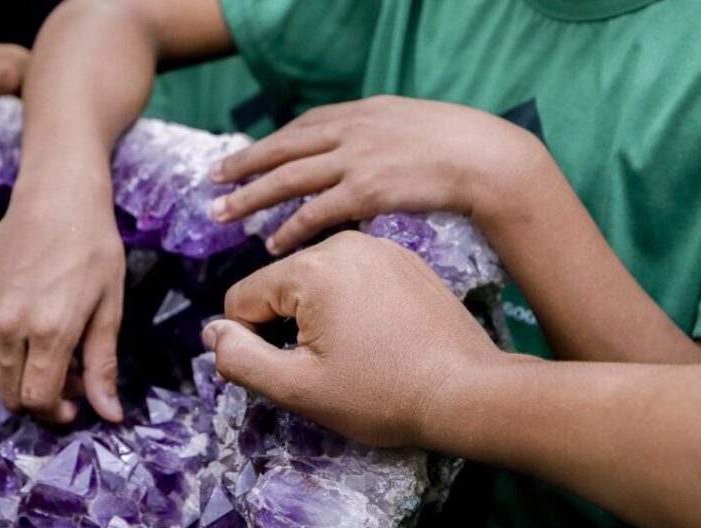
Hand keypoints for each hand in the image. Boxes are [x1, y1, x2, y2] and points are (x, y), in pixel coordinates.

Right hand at [0, 175, 124, 422]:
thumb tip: (110, 416)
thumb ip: (102, 366)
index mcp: (49, 329)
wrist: (56, 198)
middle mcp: (8, 322)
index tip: (74, 405)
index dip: (56, 412)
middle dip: (40, 398)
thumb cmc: (93, 250)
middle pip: (10, 394)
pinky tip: (25, 333)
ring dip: (18, 376)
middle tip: (69, 375)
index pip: (37, 399)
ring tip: (49, 351)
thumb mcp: (109, 309)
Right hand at [203, 231, 500, 446]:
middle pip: (279, 287)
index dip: (250, 344)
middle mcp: (344, 242)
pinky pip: (352, 279)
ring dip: (316, 318)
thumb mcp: (297, 388)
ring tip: (351, 356)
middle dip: (285, 328)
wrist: (468, 392)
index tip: (285, 374)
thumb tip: (212, 332)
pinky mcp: (404, 260)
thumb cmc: (380, 394)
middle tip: (322, 371)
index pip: (242, 299)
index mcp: (312, 267)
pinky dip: (349, 307)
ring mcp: (379, 247)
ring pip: (315, 283)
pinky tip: (376, 339)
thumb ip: (240, 358)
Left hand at [209, 95, 543, 254]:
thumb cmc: (459, 146)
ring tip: (223, 214)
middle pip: (283, 149)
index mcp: (362, 112)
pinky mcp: (366, 190)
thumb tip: (358, 155)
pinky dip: (291, 227)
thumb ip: (377, 136)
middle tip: (211, 182)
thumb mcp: (411, 125)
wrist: (489, 158)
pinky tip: (272, 243)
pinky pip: (316, 211)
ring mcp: (356, 159)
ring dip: (251, 197)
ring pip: (288, 178)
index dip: (268, 144)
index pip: (302, 127)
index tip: (243, 158)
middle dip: (243, 165)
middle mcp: (351, 131)